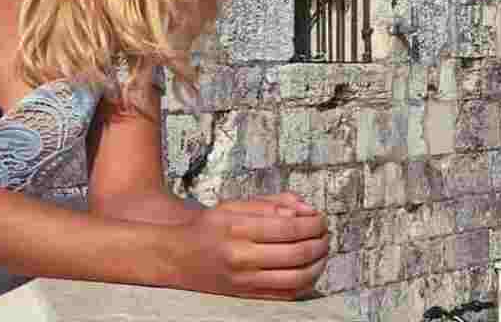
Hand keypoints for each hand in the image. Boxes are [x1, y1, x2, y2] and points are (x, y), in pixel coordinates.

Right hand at [175, 196, 329, 300]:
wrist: (175, 257)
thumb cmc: (206, 228)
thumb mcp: (231, 206)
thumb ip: (268, 204)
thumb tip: (304, 209)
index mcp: (236, 228)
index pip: (288, 227)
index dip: (312, 224)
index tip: (320, 219)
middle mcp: (240, 256)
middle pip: (297, 253)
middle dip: (320, 242)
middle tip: (325, 234)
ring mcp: (244, 279)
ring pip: (297, 277)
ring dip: (319, 264)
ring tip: (322, 251)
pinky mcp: (247, 295)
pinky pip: (287, 294)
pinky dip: (307, 283)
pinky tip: (310, 270)